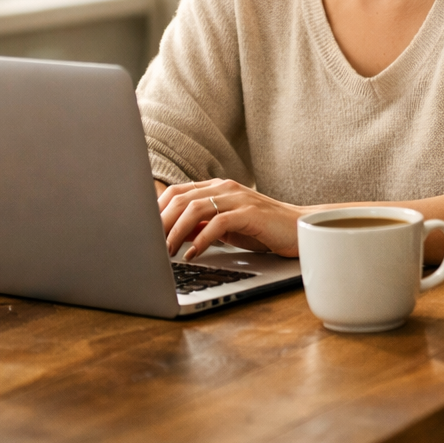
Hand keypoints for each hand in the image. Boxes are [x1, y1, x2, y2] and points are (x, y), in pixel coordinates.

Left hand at [158, 179, 305, 259]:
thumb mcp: (226, 228)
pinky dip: (201, 240)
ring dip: (176, 231)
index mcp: (217, 188)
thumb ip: (202, 226)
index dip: (156, 210)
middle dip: (160, 222)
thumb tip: (171, 234)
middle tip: (149, 244)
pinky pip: (218, 223)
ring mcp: (239, 198)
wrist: (300, 229)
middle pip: (181, 198)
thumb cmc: (263, 230)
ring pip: (195, 208)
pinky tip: (194, 254)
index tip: (143, 231)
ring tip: (167, 251)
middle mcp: (225, 188)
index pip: (177, 192)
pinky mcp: (251, 213)